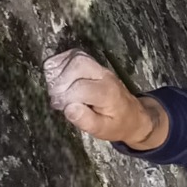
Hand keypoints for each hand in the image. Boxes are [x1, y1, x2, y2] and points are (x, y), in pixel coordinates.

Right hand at [44, 49, 168, 149]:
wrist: (134, 116)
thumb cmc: (117, 125)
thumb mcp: (103, 130)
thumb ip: (86, 121)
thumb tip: (69, 109)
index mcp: (108, 94)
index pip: (80, 87)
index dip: (64, 96)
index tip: (58, 106)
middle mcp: (105, 76)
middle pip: (78, 65)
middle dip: (60, 79)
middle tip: (54, 96)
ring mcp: (100, 69)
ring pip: (77, 57)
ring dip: (60, 68)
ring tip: (52, 85)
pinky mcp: (95, 66)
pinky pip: (77, 56)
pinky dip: (63, 61)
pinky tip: (55, 74)